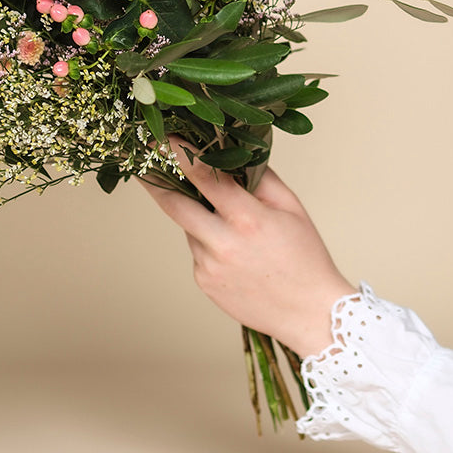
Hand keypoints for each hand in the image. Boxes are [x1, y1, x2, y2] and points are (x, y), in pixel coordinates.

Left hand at [141, 137, 354, 357]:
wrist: (311, 315)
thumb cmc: (305, 257)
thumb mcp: (291, 208)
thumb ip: (261, 176)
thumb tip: (234, 151)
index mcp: (247, 220)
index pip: (205, 178)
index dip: (181, 154)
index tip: (164, 137)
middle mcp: (222, 244)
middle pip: (174, 205)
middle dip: (155, 181)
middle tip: (142, 163)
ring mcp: (208, 266)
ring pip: (190, 228)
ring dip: (199, 217)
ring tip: (233, 227)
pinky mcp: (204, 282)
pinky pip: (197, 250)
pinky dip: (208, 242)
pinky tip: (236, 254)